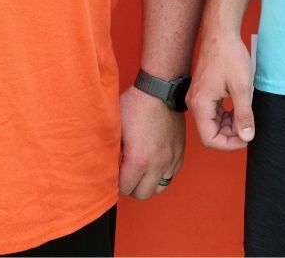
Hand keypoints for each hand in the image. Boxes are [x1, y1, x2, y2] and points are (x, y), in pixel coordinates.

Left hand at [118, 85, 184, 199]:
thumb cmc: (135, 105)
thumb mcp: (115, 127)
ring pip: (159, 187)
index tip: (114, 174)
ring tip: (141, 170)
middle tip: (126, 173)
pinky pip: (172, 174)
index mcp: (138, 161)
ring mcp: (171, 159)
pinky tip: (154, 161)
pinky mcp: (180, 152)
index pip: (125, 189)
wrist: (160, 90)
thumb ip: (110, 150)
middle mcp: (157, 165)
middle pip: (142, 194)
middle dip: (131, 187)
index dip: (116, 183)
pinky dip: (163, 173)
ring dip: (149, 182)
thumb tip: (104, 164)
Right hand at [187, 31, 254, 150]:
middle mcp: (195, 103)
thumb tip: (247, 136)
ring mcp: (198, 97)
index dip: (230, 144)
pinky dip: (226, 115)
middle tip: (249, 127)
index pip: (210, 139)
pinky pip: (213, 112)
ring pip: (212, 123)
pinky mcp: (203, 91)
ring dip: (229, 125)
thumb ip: (244, 114)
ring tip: (246, 117)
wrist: (221, 32)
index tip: (247, 138)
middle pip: (211, 132)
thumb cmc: (230, 55)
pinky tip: (238, 108)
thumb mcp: (241, 87)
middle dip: (231, 134)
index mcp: (200, 104)